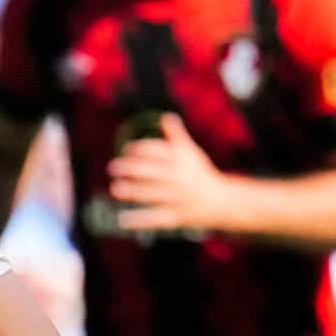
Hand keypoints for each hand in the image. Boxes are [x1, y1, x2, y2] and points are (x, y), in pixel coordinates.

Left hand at [101, 120, 238, 236]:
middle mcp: (180, 178)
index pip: (159, 151)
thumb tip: (166, 116)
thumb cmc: (200, 173)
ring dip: (133, 192)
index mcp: (182, 161)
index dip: (141, 149)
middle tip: (112, 167)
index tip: (127, 149)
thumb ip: (176, 136)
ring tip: (115, 188)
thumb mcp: (191, 153)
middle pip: (153, 172)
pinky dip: (140, 219)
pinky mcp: (178, 216)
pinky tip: (123, 219)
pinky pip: (157, 218)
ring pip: (153, 194)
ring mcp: (179, 198)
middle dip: (132, 169)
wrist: (223, 201)